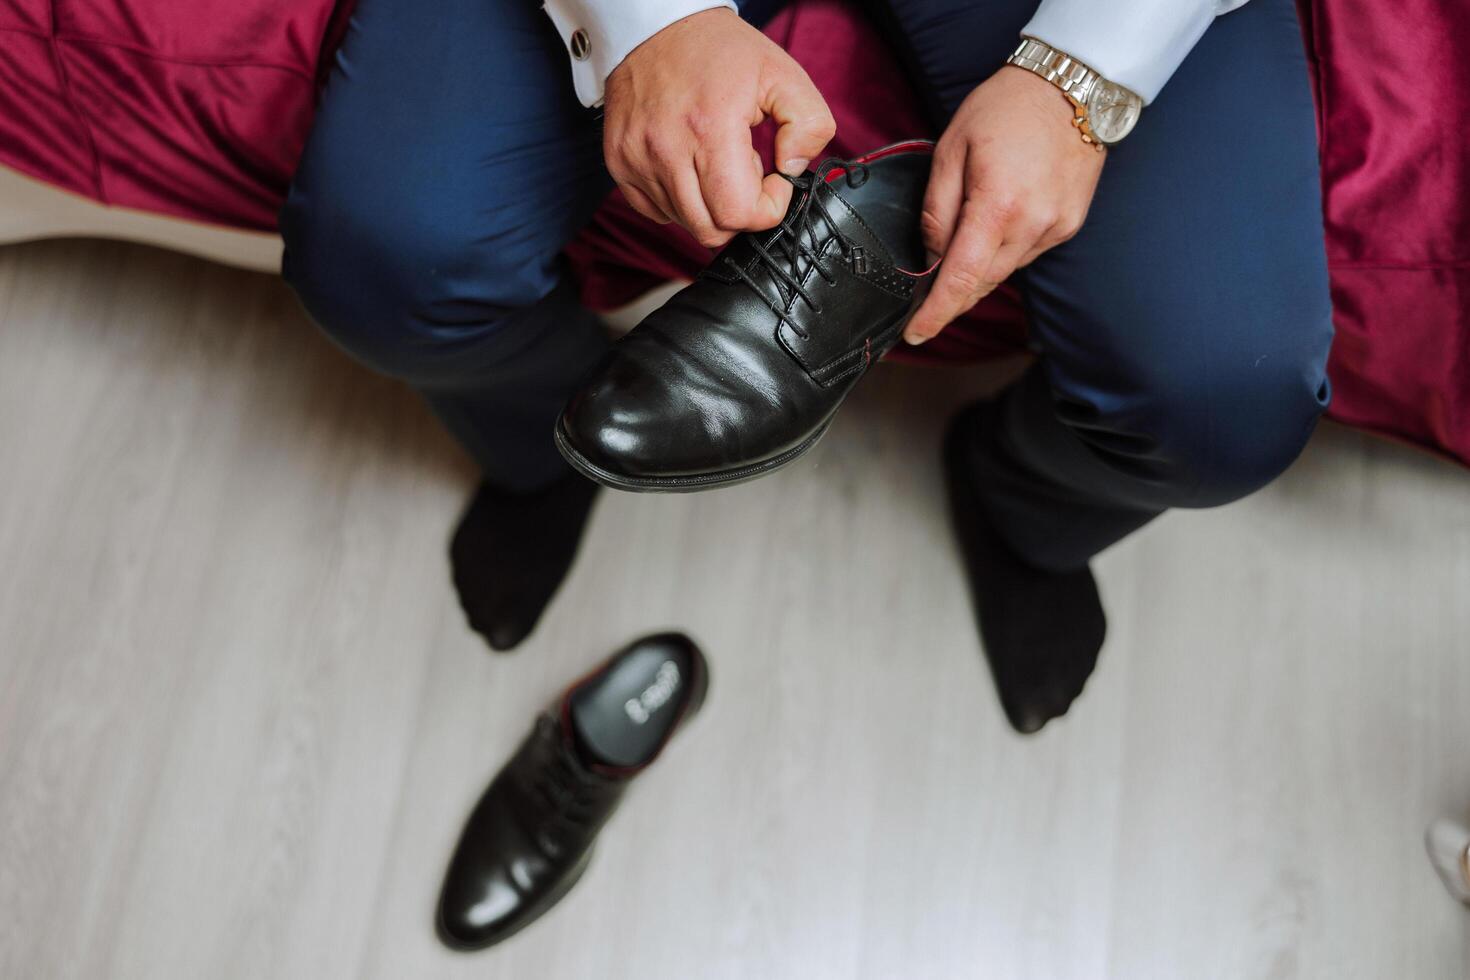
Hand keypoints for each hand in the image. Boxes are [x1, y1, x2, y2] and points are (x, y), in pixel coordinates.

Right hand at [604, 8, 835, 248]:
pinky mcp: (618, 162)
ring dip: (710, 204)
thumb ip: (809, 124)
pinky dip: (680, 201)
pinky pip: (656, 211)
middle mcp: (666, 149)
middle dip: (740, 211)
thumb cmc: (718, 50)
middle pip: (712, 230)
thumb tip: (793, 170)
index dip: (768, 208)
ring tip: (715, 161)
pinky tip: (690, 166)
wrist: (654, 25)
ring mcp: (636, 159)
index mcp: (710, 128)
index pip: (740, 213)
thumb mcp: (782, 73)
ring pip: (684, 224)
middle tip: (746, 170)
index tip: (774, 180)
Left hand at [904, 67, 1104, 343]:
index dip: (936, 313)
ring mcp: (1056, 227)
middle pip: (982, 282)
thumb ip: (937, 209)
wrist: (1071, 86)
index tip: (916, 333)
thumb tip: (931, 257)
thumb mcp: (951, 149)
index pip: (960, 278)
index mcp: (997, 206)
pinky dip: (1005, 250)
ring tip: (968, 236)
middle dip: (952, 293)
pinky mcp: (1069, 224)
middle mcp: (1032, 225)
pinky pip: (1027, 253)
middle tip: (926, 296)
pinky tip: (1001, 221)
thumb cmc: (1005, 108)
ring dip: (979, 268)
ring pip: (1005, 271)